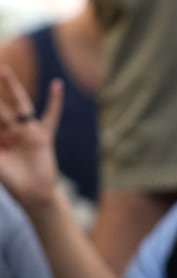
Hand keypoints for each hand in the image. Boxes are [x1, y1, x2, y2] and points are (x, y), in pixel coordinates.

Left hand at [0, 66, 62, 211]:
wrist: (34, 195)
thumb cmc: (13, 181)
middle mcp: (11, 131)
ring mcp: (27, 131)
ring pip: (18, 105)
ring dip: (12, 86)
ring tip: (3, 69)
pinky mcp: (43, 136)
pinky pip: (50, 116)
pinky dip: (55, 101)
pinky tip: (57, 85)